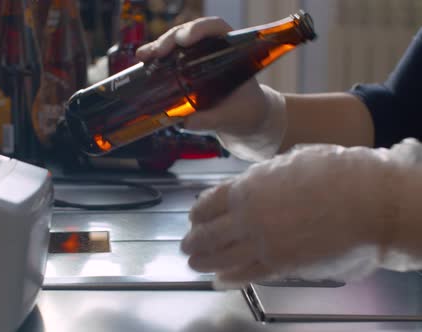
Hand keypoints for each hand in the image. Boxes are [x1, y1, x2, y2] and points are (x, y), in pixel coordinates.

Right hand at [136, 17, 285, 160]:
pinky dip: (155, 58)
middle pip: (190, 33)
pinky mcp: (185, 69)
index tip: (185, 39)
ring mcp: (197, 58)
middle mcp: (213, 49)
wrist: (244, 118)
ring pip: (176, 42)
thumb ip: (210, 119)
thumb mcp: (231, 116)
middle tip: (160, 52)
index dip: (199, 28)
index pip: (215, 28)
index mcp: (232, 50)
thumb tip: (185, 121)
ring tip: (145, 56)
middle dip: (172, 39)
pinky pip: (168, 58)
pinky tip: (143, 61)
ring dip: (159, 46)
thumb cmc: (245, 111)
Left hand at [181, 143, 416, 287]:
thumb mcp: (284, 164)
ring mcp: (262, 243)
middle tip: (186, 245)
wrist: (363, 199)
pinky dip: (229, 279)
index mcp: (245, 188)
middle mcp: (246, 217)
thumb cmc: (329, 172)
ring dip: (204, 261)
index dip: (196, 213)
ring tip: (195, 264)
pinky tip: (220, 280)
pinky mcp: (280, 264)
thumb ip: (259, 179)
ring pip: (221, 257)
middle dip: (193, 241)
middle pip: (207, 234)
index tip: (193, 217)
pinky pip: (246, 274)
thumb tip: (245, 187)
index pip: (208, 204)